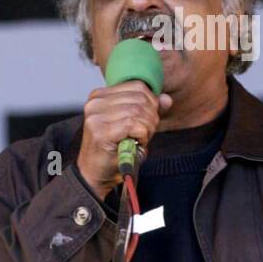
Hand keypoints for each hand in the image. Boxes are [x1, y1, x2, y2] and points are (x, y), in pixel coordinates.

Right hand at [77, 81, 172, 197]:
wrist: (95, 175)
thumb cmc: (114, 150)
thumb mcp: (133, 126)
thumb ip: (149, 110)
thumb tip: (167, 98)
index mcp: (100, 95)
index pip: (138, 86)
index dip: (151, 103)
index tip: (148, 121)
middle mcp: (95, 102)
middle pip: (140, 98)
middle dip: (151, 117)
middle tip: (145, 134)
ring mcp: (96, 116)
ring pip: (138, 111)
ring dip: (147, 128)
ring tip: (139, 140)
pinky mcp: (101, 131)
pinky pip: (134, 124)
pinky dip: (142, 135)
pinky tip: (135, 144)